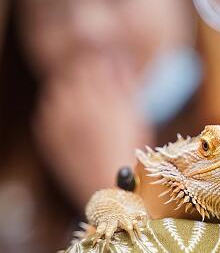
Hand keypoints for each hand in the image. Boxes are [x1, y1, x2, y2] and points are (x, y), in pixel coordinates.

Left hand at [34, 56, 153, 207]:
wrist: (108, 188)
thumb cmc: (130, 153)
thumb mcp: (138, 117)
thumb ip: (127, 87)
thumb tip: (120, 64)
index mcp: (105, 98)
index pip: (95, 64)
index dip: (100, 64)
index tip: (106, 70)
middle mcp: (80, 105)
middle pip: (75, 73)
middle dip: (85, 74)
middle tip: (95, 86)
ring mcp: (60, 119)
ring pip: (59, 89)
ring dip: (70, 89)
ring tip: (84, 104)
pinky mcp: (47, 133)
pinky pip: (48, 109)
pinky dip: (59, 108)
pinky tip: (73, 120)